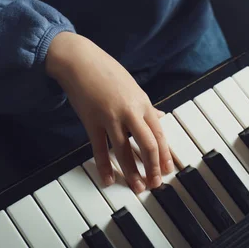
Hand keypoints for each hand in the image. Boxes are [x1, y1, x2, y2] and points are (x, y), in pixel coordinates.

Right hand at [45, 32, 173, 192]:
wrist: (80, 60)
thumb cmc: (106, 71)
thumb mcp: (132, 87)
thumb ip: (146, 106)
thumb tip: (159, 117)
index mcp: (142, 103)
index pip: (159, 133)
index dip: (165, 154)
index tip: (168, 170)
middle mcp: (130, 111)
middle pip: (148, 144)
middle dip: (153, 167)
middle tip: (156, 183)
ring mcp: (111, 117)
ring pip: (125, 150)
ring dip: (132, 172)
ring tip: (137, 187)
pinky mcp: (92, 121)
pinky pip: (100, 148)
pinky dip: (104, 166)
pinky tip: (108, 179)